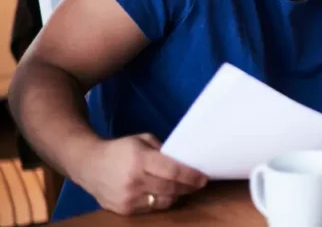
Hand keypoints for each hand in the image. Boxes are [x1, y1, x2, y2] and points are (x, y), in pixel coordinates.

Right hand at [76, 133, 207, 215]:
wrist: (88, 165)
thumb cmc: (120, 150)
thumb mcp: (142, 140)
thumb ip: (163, 150)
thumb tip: (184, 161)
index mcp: (140, 160)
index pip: (173, 172)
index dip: (191, 176)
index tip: (203, 178)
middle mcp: (134, 181)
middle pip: (171, 189)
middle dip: (188, 187)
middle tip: (197, 183)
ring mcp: (128, 198)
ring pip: (163, 202)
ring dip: (175, 195)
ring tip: (181, 188)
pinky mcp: (123, 210)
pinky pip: (150, 209)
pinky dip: (159, 201)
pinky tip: (162, 193)